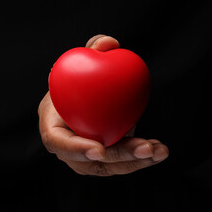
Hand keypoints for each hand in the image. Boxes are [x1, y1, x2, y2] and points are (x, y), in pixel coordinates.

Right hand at [38, 34, 168, 175]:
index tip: (100, 149)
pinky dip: (140, 158)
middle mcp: (67, 147)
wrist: (80, 98)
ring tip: (159, 150)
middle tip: (145, 148)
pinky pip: (120, 163)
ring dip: (136, 161)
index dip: (75, 149)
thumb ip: (92, 50)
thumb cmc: (76, 80)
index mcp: (52, 124)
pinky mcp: (102, 160)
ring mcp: (84, 158)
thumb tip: (109, 43)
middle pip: (89, 161)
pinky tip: (159, 149)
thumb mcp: (79, 62)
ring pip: (109, 167)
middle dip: (120, 157)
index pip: (56, 141)